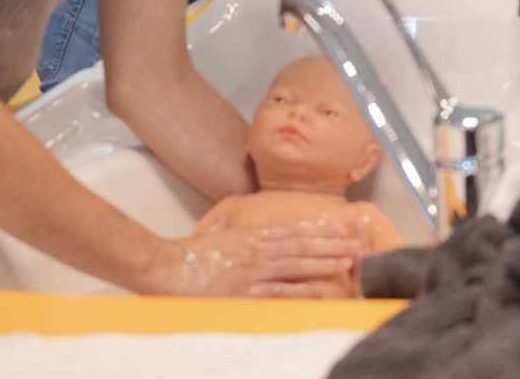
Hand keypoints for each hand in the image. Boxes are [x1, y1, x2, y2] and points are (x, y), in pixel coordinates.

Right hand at [150, 222, 362, 297]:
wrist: (164, 267)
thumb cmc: (186, 254)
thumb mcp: (214, 234)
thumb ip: (230, 231)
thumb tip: (235, 227)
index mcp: (252, 235)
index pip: (294, 231)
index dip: (320, 231)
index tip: (340, 229)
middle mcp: (258, 250)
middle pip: (303, 245)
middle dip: (332, 245)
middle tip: (356, 244)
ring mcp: (253, 271)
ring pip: (297, 264)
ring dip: (325, 262)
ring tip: (348, 261)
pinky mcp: (245, 292)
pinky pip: (279, 291)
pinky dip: (301, 291)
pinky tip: (320, 291)